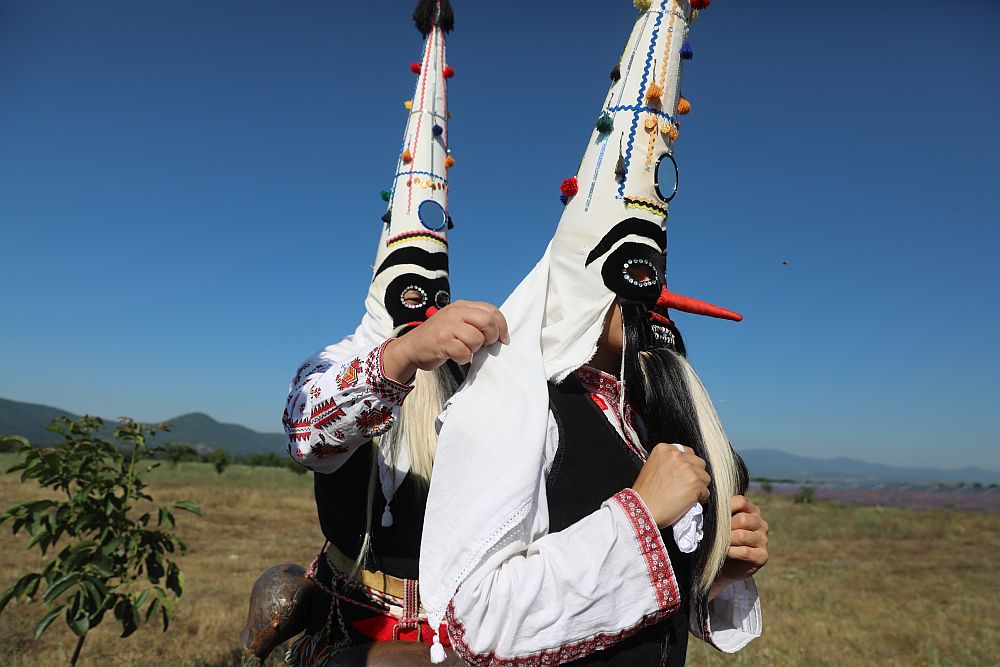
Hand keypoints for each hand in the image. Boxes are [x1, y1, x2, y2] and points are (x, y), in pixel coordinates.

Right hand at [381, 300, 508, 382]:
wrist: (411, 347)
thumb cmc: (438, 336)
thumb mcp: (456, 320)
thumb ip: (475, 320)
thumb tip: (500, 332)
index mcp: (462, 306)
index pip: (491, 310)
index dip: (502, 326)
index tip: (503, 339)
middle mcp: (455, 313)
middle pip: (488, 322)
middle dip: (491, 337)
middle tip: (485, 345)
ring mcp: (448, 326)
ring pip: (477, 339)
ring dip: (474, 349)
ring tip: (464, 349)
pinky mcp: (442, 342)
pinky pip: (464, 353)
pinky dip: (463, 359)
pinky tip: (456, 356)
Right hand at [631, 444, 710, 528]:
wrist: (642, 508)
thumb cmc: (645, 493)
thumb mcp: (651, 467)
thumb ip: (667, 462)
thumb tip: (684, 466)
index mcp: (664, 449)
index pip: (687, 452)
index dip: (687, 465)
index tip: (683, 475)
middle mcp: (676, 455)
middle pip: (699, 463)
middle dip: (695, 475)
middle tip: (686, 486)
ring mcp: (687, 468)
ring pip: (705, 477)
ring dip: (699, 487)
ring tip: (688, 495)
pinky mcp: (695, 483)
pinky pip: (706, 491)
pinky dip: (700, 498)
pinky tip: (689, 502)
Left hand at [709, 495, 768, 599]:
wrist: (724, 566)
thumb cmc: (720, 539)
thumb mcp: (720, 523)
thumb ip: (720, 512)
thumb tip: (707, 503)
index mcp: (752, 511)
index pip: (741, 501)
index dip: (725, 507)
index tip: (712, 514)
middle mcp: (761, 523)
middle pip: (743, 519)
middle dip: (725, 527)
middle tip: (714, 533)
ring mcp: (764, 540)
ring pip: (742, 535)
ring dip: (726, 541)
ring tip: (717, 544)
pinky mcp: (762, 556)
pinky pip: (744, 552)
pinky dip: (731, 552)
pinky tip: (724, 553)